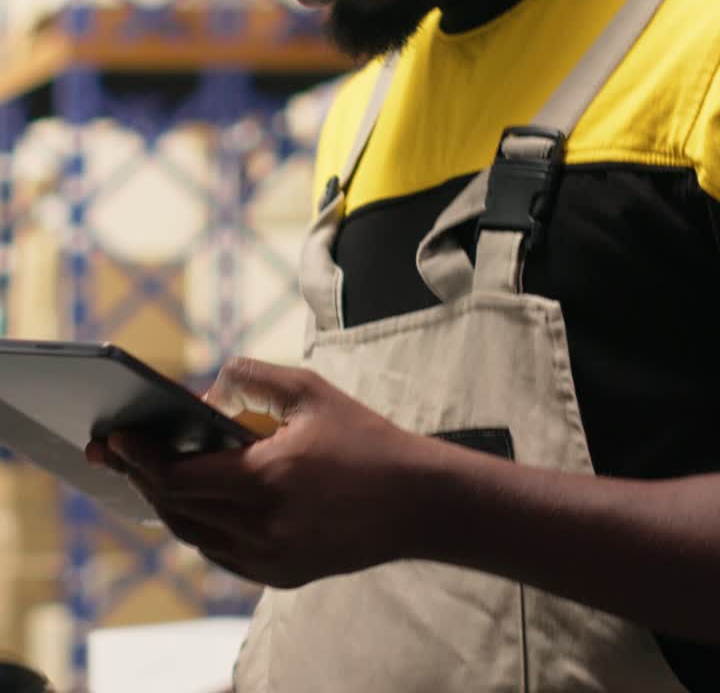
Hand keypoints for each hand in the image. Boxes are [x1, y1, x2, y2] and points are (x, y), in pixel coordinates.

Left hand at [86, 359, 427, 587]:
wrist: (416, 501)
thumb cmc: (365, 439)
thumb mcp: (310, 391)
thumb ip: (251, 379)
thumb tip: (203, 394)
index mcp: (266, 477)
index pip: (178, 475)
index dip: (140, 457)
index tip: (116, 437)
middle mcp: (262, 526)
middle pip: (177, 507)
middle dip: (141, 477)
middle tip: (119, 452)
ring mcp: (270, 558)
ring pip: (193, 535)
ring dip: (166, 505)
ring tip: (148, 475)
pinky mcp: (281, 575)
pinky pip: (220, 554)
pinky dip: (198, 528)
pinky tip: (192, 504)